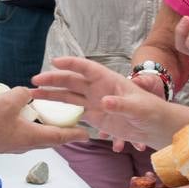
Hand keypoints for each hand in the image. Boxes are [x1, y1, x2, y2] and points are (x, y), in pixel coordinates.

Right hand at [0, 84, 86, 153]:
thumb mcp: (10, 100)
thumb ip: (23, 95)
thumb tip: (26, 95)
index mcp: (32, 137)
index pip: (59, 137)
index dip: (74, 134)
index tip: (86, 134)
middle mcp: (25, 145)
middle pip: (48, 139)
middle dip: (60, 132)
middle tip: (70, 124)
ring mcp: (12, 146)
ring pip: (35, 138)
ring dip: (44, 130)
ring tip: (49, 118)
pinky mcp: (2, 143)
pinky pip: (22, 136)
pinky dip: (30, 128)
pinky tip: (26, 118)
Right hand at [32, 56, 184, 150]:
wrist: (155, 126)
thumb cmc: (151, 110)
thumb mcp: (138, 107)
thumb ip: (122, 104)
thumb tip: (105, 102)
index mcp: (108, 79)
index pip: (86, 68)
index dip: (71, 64)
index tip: (55, 61)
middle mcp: (98, 88)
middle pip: (72, 81)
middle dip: (54, 79)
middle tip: (35, 81)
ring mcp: (94, 102)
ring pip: (69, 96)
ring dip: (52, 95)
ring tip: (33, 95)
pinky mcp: (94, 116)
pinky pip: (73, 111)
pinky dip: (60, 111)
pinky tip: (47, 111)